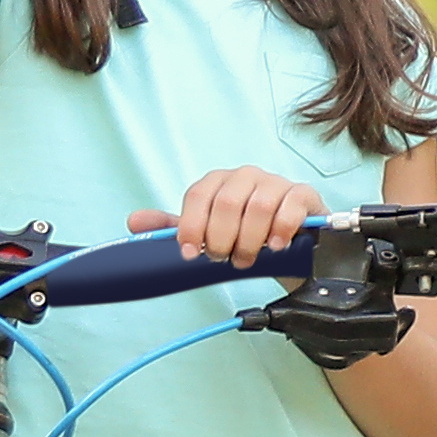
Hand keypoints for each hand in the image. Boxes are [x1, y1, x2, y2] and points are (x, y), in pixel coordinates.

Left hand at [127, 165, 325, 270]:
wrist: (289, 241)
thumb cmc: (244, 233)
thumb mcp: (206, 232)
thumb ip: (173, 227)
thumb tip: (134, 222)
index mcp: (218, 182)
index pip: (197, 196)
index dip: (191, 227)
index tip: (190, 253)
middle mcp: (246, 176)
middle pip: (225, 203)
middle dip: (220, 238)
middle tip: (222, 259)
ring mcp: (276, 183)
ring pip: (257, 207)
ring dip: (249, 241)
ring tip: (247, 259)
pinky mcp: (302, 194)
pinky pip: (290, 207)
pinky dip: (280, 230)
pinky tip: (275, 246)